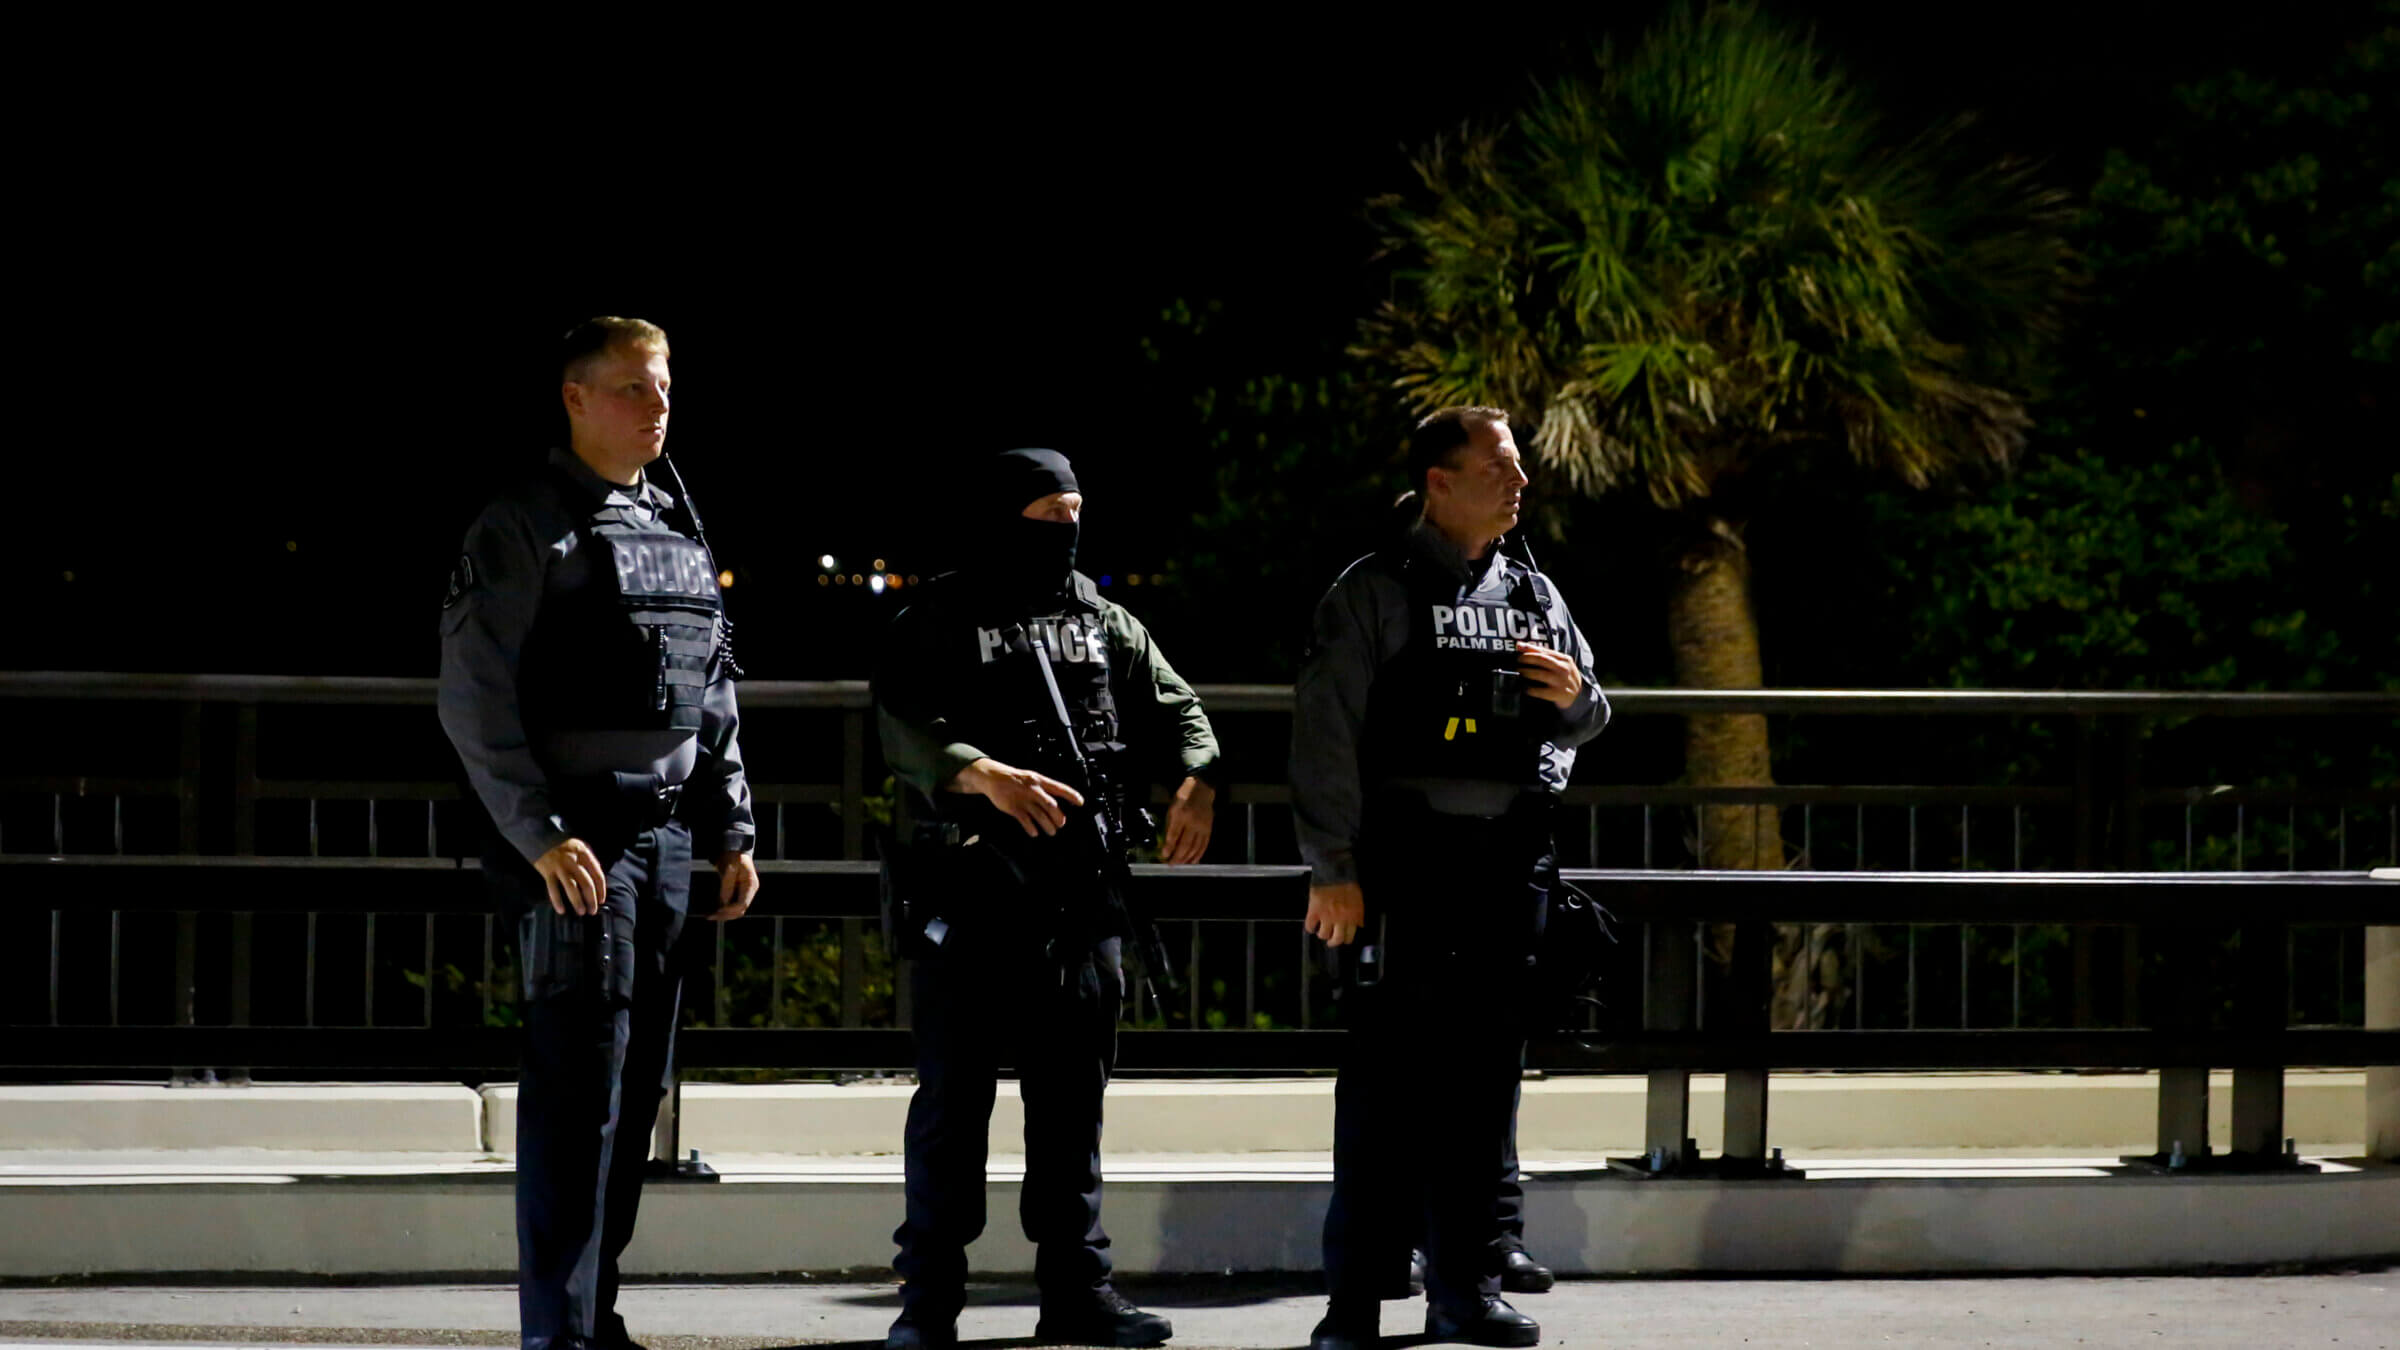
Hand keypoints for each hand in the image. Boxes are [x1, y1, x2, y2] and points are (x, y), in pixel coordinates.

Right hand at [533, 838, 605, 915]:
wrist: (541, 836)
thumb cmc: (564, 844)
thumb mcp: (581, 846)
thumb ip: (590, 859)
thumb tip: (598, 877)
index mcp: (584, 853)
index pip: (597, 874)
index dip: (601, 889)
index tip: (602, 900)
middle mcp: (573, 860)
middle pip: (586, 883)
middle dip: (591, 899)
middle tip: (593, 911)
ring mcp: (560, 867)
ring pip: (571, 888)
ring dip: (577, 902)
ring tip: (581, 912)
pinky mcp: (547, 872)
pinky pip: (553, 889)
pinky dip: (557, 901)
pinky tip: (561, 910)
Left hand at [711, 850, 759, 920]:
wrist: (734, 850)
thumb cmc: (733, 856)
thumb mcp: (729, 868)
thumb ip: (727, 885)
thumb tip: (723, 903)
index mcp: (751, 885)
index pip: (742, 904)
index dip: (730, 910)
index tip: (717, 911)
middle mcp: (749, 891)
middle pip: (739, 910)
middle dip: (726, 915)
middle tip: (710, 916)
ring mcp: (744, 893)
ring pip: (735, 910)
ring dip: (724, 914)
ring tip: (710, 916)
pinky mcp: (737, 893)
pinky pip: (731, 905)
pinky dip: (722, 910)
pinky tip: (712, 911)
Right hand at [950, 757, 1084, 836]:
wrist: (993, 777)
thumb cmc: (1015, 779)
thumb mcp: (1031, 778)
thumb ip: (1043, 790)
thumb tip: (1056, 804)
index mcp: (1040, 780)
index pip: (1059, 788)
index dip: (1071, 795)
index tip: (1080, 802)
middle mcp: (1033, 789)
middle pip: (1051, 805)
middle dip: (1058, 817)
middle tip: (1061, 824)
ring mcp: (1023, 798)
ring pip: (1040, 815)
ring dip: (1047, 825)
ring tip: (1051, 831)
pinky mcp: (1014, 807)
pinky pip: (1025, 820)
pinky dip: (1031, 828)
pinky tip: (1034, 832)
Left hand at [1161, 777, 1214, 863]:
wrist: (1201, 792)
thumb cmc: (1183, 800)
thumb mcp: (1172, 810)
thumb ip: (1170, 826)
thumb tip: (1166, 844)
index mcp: (1182, 815)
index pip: (1174, 835)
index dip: (1169, 847)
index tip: (1164, 856)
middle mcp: (1194, 822)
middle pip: (1186, 844)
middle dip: (1178, 856)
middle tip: (1171, 864)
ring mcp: (1203, 827)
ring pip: (1196, 847)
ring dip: (1187, 858)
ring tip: (1181, 865)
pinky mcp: (1209, 831)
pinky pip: (1204, 846)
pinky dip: (1198, 855)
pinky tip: (1193, 861)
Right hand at [1305, 882, 1365, 947]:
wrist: (1334, 872)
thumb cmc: (1347, 883)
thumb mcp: (1358, 900)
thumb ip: (1358, 915)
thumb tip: (1359, 924)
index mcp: (1352, 917)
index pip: (1349, 936)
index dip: (1345, 939)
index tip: (1342, 939)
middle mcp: (1340, 919)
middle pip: (1336, 939)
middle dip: (1333, 942)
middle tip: (1330, 941)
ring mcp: (1326, 916)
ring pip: (1323, 935)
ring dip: (1322, 934)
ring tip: (1320, 931)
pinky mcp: (1314, 912)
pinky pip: (1310, 926)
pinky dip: (1310, 928)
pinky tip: (1311, 926)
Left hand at [1516, 643, 1582, 708]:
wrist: (1578, 696)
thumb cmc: (1564, 677)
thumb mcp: (1559, 663)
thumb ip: (1543, 654)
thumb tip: (1519, 645)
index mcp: (1564, 659)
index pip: (1545, 651)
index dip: (1530, 648)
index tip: (1518, 647)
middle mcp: (1564, 669)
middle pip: (1542, 660)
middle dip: (1527, 658)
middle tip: (1517, 661)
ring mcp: (1561, 682)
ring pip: (1540, 674)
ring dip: (1527, 672)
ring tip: (1519, 672)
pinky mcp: (1558, 694)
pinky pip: (1541, 691)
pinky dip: (1531, 689)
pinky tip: (1525, 688)